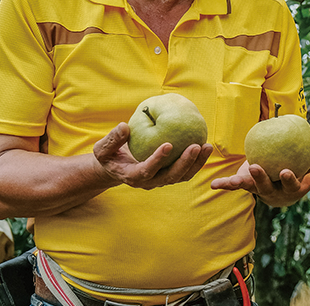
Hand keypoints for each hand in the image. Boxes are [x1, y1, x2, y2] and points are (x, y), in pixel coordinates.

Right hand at [93, 123, 212, 189]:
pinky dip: (197, 161)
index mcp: (132, 176)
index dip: (157, 160)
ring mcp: (161, 180)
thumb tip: (124, 126)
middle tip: (196, 145)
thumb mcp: (103, 148)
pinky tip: (205, 145)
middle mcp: (149, 182)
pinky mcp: (170, 175)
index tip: (168, 144)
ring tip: (206, 146)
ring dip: (196, 163)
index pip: (146, 171)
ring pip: (182, 176)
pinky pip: (186, 171)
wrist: (117, 166)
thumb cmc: (109, 155)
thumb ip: (112, 139)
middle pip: (170, 177)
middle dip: (184, 163)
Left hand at [210, 146, 309, 206]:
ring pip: (250, 187)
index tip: (285, 171)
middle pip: (267, 188)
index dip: (288, 180)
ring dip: (241, 183)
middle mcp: (273, 193)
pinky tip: (214, 184)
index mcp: (290, 189)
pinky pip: (235, 185)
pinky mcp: (247, 184)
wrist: (280, 179)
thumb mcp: (306, 162)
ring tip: (234, 180)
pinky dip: (225, 185)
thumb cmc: (298, 167)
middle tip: (256, 167)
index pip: (291, 186)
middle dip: (261, 179)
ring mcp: (259, 190)